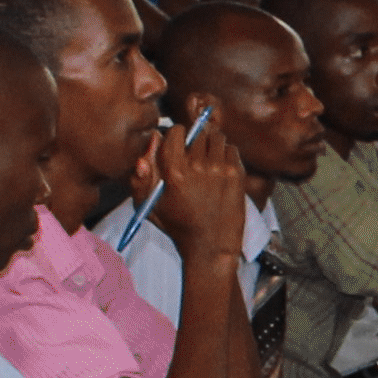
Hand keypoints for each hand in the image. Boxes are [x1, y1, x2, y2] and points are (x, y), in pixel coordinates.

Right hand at [153, 106, 247, 258]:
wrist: (210, 246)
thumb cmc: (179, 227)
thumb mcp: (149, 206)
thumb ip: (142, 174)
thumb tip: (152, 140)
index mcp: (173, 171)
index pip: (176, 132)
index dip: (177, 136)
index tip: (179, 145)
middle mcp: (196, 166)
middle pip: (198, 132)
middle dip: (195, 140)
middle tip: (195, 155)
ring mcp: (219, 169)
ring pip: (216, 137)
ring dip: (212, 144)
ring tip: (209, 160)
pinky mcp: (236, 174)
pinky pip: (232, 148)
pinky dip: (227, 154)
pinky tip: (221, 169)